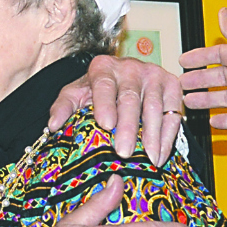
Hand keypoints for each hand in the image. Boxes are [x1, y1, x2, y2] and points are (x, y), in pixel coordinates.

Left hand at [48, 54, 183, 164]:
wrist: (125, 78)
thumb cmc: (99, 90)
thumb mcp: (77, 95)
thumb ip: (63, 107)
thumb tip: (53, 125)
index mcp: (104, 67)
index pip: (104, 85)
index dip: (105, 104)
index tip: (105, 125)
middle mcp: (131, 68)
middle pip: (130, 99)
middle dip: (128, 127)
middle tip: (124, 152)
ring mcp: (154, 75)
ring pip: (155, 107)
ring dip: (152, 136)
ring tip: (148, 159)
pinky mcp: (172, 86)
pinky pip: (172, 113)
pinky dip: (167, 136)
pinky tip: (160, 154)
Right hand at [180, 7, 226, 132]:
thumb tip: (224, 12)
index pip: (218, 55)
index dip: (201, 57)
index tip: (185, 61)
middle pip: (219, 77)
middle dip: (199, 80)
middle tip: (183, 83)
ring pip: (224, 98)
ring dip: (207, 100)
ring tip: (190, 102)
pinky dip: (226, 121)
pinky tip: (214, 122)